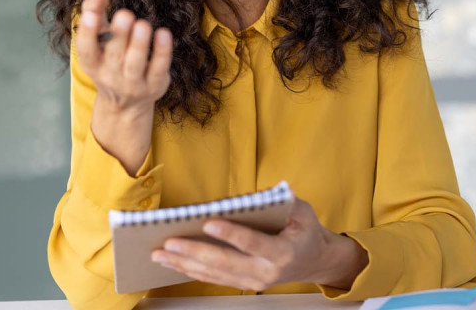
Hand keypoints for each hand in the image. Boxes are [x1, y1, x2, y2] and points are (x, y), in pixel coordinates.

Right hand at [76, 0, 173, 174]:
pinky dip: (161, 52)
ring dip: (139, 44)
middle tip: (125, 14)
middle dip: (118, 35)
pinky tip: (163, 34)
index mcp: (92, 63)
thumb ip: (96, 13)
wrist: (126, 104)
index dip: (87, 32)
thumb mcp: (98, 41)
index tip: (90, 13)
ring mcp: (133, 83)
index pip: (86, 49)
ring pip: (135, 64)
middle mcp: (110, 75)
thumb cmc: (110, 61)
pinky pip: (158, 68)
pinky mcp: (154, 85)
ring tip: (143, 24)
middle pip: (113, 56)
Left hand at [150, 197, 368, 290]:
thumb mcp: (303, 211)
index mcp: (282, 252)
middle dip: (194, 252)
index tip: (208, 222)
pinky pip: (213, 278)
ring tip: (160, 253)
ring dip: (184, 263)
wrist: (315, 260)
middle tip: (169, 241)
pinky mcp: (243, 283)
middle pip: (225, 263)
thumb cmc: (305, 230)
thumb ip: (285, 202)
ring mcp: (253, 281)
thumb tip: (263, 193)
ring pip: (214, 273)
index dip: (230, 233)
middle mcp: (265, 272)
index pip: (252, 243)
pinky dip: (190, 270)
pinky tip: (172, 262)